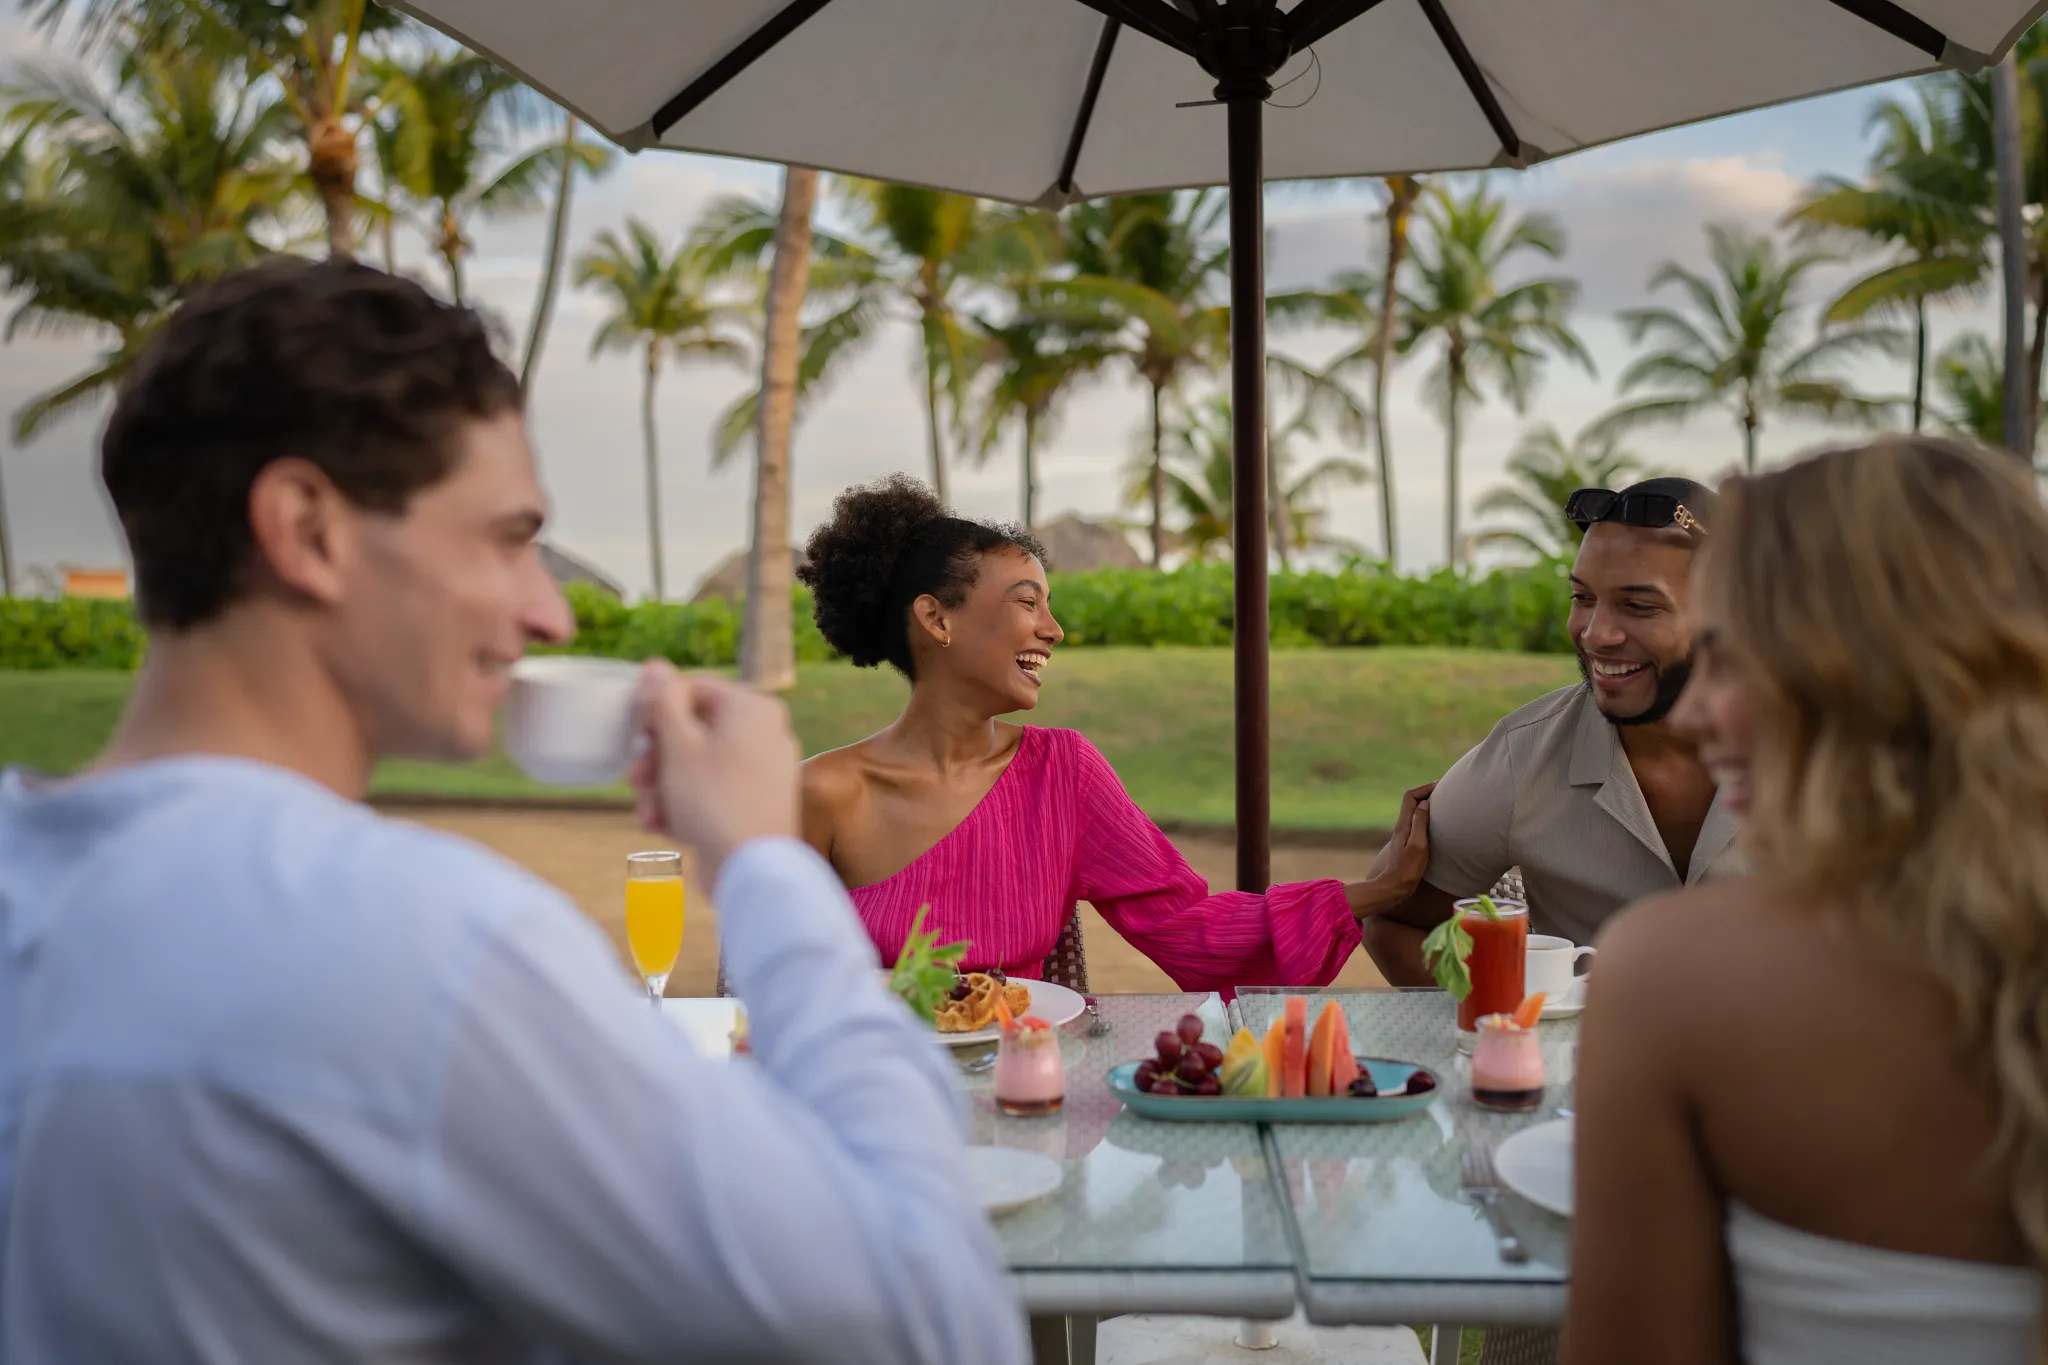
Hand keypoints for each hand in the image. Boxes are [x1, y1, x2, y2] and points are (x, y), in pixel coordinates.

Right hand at [630, 661, 799, 879]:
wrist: (752, 870)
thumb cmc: (716, 801)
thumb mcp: (679, 745)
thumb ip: (663, 702)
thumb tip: (655, 666)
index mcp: (753, 708)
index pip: (694, 689)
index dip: (658, 710)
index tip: (635, 734)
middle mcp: (764, 734)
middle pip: (692, 732)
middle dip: (656, 760)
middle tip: (635, 779)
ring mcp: (760, 772)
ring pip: (695, 767)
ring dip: (663, 789)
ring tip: (649, 814)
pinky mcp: (752, 806)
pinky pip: (709, 795)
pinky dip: (684, 807)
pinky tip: (664, 828)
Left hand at [1348, 782, 1433, 919]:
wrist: (1394, 887)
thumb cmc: (1407, 869)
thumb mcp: (1417, 846)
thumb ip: (1420, 823)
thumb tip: (1425, 803)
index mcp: (1403, 824)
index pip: (1410, 796)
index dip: (1425, 787)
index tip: (1441, 786)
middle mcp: (1402, 826)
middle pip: (1412, 800)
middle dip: (1427, 791)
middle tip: (1446, 791)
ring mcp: (1404, 834)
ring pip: (1415, 810)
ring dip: (1428, 803)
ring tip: (1445, 803)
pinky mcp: (1408, 842)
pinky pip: (1417, 821)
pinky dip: (1428, 815)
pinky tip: (1438, 822)